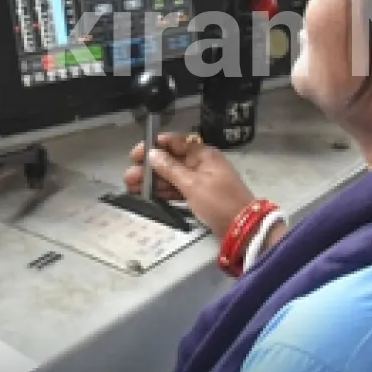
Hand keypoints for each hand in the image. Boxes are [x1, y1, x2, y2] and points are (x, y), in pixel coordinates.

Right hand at [124, 132, 254, 238]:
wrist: (242, 228)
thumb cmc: (219, 202)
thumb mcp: (193, 184)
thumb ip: (171, 169)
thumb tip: (152, 154)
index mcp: (203, 154)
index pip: (176, 142)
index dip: (155, 146)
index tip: (136, 154)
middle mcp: (201, 164)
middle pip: (171, 161)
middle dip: (150, 167)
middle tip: (130, 176)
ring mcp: (200, 181)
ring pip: (172, 176)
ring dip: (153, 181)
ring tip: (131, 187)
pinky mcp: (199, 196)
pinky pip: (177, 189)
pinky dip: (164, 191)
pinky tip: (147, 195)